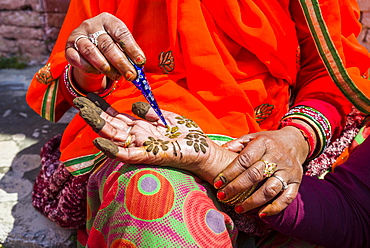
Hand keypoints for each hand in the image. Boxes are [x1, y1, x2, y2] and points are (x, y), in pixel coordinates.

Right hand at [65, 13, 144, 91]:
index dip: (132, 48)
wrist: (88, 50)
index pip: (121, 33)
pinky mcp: (69, 49)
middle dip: (121, 62)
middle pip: (107, 45)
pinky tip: (98, 73)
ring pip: (91, 52)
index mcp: (107, 20)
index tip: (141, 62)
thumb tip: (138, 67)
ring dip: (105, 67)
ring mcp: (78, 36)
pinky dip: (89, 68)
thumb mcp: (119, 45)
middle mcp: (91, 25)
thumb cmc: (109, 47)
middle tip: (131, 75)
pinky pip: (77, 59)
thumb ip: (128, 54)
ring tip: (116, 76)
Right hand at [73, 93, 236, 182]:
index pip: (118, 116)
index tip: (91, 95)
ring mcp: (140, 147)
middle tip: (78, 100)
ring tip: (83, 111)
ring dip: (98, 124)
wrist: (204, 151)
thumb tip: (134, 105)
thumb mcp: (168, 118)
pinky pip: (126, 154)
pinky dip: (112, 149)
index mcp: (142, 127)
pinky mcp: (147, 156)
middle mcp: (138, 137)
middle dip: (95, 112)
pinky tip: (99, 140)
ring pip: (114, 136)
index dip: (104, 106)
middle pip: (111, 124)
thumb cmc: (188, 137)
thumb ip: (151, 112)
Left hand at [214, 127, 308, 216]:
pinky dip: (274, 208)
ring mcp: (288, 170)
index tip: (217, 183)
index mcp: (264, 144)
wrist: (295, 142)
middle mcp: (276, 157)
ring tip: (238, 208)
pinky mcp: (297, 182)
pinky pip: (287, 197)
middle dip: (236, 188)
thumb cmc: (267, 142)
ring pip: (270, 189)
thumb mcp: (252, 137)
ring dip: (253, 201)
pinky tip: (261, 214)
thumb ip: (236, 144)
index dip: (229, 173)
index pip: (244, 160)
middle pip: (255, 175)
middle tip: (223, 197)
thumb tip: (219, 150)